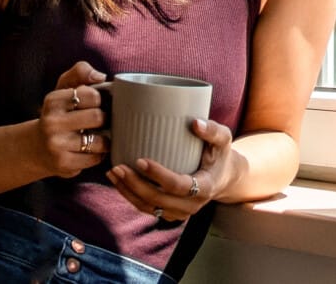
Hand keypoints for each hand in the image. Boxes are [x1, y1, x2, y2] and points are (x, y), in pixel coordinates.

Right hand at [29, 61, 109, 177]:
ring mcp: (57, 145)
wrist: (36, 147)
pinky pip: (96, 159)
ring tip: (96, 137)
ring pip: (100, 141)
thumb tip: (100, 76)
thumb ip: (80, 72)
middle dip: (103, 120)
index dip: (98, 100)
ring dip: (103, 140)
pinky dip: (97, 155)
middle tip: (98, 122)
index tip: (92, 104)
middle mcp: (52, 122)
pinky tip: (89, 150)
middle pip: (98, 117)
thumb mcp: (63, 89)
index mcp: (53, 100)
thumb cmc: (58, 114)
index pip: (92, 95)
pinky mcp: (63, 164)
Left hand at [105, 117, 235, 222]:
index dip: (158, 175)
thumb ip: (212, 130)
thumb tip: (195, 123)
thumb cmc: (219, 154)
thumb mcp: (223, 139)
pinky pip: (147, 209)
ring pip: (149, 208)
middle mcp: (191, 205)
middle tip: (117, 167)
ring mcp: (180, 213)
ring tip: (112, 173)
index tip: (140, 160)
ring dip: (127, 192)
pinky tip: (118, 182)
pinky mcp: (170, 214)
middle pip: (158, 200)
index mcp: (205, 188)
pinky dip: (130, 197)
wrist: (223, 177)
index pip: (177, 186)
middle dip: (134, 185)